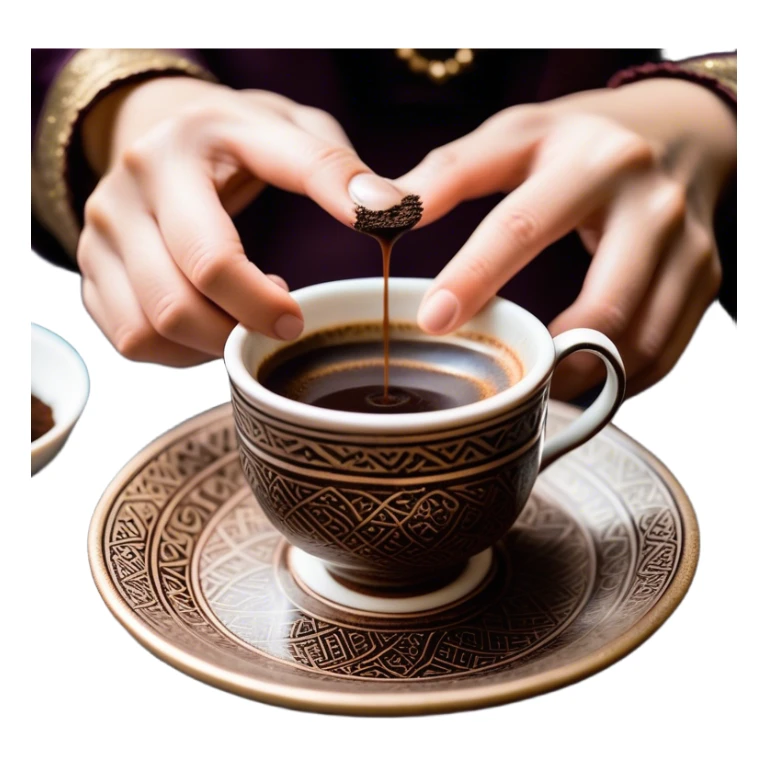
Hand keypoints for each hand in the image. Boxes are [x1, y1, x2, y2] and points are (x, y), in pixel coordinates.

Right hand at [78, 77, 401, 364]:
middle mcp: (122, 198)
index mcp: (172, 158)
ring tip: (247, 314)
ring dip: (211, 343)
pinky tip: (214, 320)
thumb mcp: (290, 130)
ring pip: (150, 332)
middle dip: (241, 330)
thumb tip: (389, 212)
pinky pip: (133, 341)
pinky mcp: (92, 274)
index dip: (262, 305)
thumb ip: (335, 168)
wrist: (165, 134)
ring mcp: (98, 240)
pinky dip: (181, 349)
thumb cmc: (237, 139)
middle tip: (287, 324)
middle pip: (177, 305)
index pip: (213, 257)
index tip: (302, 319)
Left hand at [397, 79, 735, 396]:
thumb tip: (381, 212)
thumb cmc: (581, 140)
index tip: (432, 321)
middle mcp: (650, 204)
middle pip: (604, 306)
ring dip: (585, 380)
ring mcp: (688, 246)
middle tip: (502, 381)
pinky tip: (581, 381)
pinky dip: (620, 380)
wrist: (678, 131)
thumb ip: (450, 172)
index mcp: (592, 161)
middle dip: (548, 357)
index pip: (522, 227)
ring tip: (538, 391)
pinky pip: (666, 352)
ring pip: (640, 343)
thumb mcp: (516, 135)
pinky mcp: (705, 279)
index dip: (474, 278)